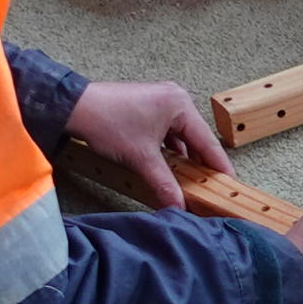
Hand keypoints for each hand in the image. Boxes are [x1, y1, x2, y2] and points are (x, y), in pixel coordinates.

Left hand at [66, 80, 225, 208]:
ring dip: (181, 158)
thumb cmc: (107, 122)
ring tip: (188, 181)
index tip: (229, 183)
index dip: (219, 165)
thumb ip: (164, 183)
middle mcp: (174, 99)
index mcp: (180, 105)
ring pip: (179, 137)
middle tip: (209, 186)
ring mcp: (160, 102)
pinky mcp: (147, 108)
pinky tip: (167, 167)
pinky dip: (168, 151)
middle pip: (196, 138)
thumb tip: (179, 205)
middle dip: (199, 164)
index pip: (207, 141)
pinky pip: (166, 133)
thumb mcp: (140, 158)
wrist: (73, 107)